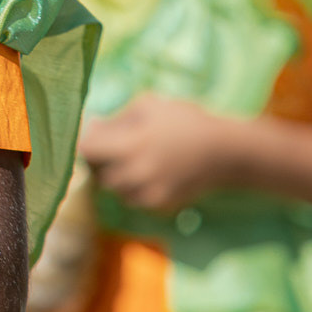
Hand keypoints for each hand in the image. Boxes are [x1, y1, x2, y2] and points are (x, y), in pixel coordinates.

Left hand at [78, 95, 240, 212]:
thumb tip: (92, 127)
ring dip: (116, 176)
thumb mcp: (149, 105)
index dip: (88, 141)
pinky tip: (150, 173)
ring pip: (114, 190)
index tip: (97, 134)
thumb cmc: (185, 120)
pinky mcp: (160, 206)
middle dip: (100, 160)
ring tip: (134, 159)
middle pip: (98, 173)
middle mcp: (137, 174)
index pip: (87, 150)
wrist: (224, 151)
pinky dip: (134, 189)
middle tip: (114, 147)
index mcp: (132, 145)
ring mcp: (149, 193)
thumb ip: (116, 118)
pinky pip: (134, 200)